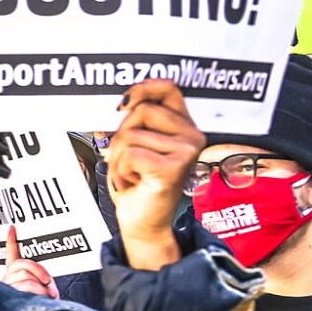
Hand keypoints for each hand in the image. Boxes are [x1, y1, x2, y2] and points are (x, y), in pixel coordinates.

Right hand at [0, 226, 58, 297]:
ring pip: (26, 276)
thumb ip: (36, 285)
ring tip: (46, 298)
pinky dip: (40, 293)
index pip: (10, 255)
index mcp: (12, 277)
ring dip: (41, 288)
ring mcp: (8, 288)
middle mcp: (7, 281)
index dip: (11, 240)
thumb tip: (47, 283)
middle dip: (39, 271)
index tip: (12, 228)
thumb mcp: (33, 295)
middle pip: (22, 264)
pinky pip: (28, 286)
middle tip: (48, 283)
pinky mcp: (10, 296)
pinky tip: (43, 299)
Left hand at [107, 79, 204, 271]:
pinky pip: (129, 154)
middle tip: (130, 160)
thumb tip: (126, 100)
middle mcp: (192, 137)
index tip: (125, 103)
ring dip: (119, 158)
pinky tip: (134, 182)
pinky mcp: (173, 168)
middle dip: (123, 135)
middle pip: (142, 110)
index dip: (143, 88)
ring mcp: (186, 152)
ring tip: (133, 173)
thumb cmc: (139, 183)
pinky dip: (121, 170)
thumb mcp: (138, 143)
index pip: (168, 88)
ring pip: (131, 134)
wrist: (143, 221)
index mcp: (185, 127)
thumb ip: (138, 120)